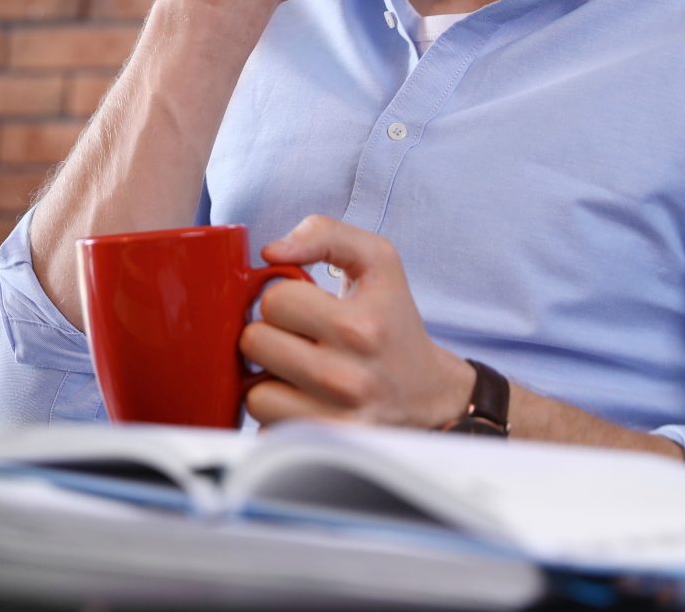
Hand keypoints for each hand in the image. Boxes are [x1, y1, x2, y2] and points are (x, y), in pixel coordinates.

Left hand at [239, 216, 474, 429]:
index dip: (284, 299)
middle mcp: (349, 377)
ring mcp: (336, 421)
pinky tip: (303, 401)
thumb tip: (272, 251)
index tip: (307, 309)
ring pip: (254, 392)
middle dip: (271, 336)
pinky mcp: (324, 450)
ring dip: (270, 380)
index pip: (274, 300)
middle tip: (300, 340)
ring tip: (299, 372)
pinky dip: (278, 414)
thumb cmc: (394, 323)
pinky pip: (266, 428)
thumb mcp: (378, 262)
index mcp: (360, 326)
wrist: (430, 395)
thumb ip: (326, 234)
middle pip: (255, 343)